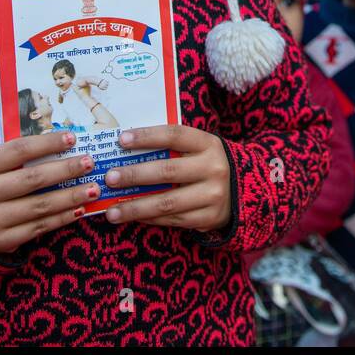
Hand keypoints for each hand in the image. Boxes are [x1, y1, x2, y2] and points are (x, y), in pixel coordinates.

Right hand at [0, 131, 98, 255]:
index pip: (19, 150)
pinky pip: (39, 227)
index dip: (48, 143)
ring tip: (93, 188)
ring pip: (40, 206)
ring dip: (71, 196)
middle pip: (33, 179)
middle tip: (90, 163)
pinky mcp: (2, 241)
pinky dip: (62, 217)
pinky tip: (79, 209)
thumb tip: (63, 145)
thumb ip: (16, 158)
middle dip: (66, 170)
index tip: (73, 138)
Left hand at [103, 125, 232, 230]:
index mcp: (209, 144)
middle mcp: (214, 168)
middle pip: (167, 171)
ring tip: (112, 211)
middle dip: (135, 175)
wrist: (244, 191)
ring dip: (135, 207)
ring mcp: (213, 195)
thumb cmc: (207, 164)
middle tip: (110, 178)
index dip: (147, 136)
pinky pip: (173, 220)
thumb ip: (172, 146)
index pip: (175, 135)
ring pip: (167, 202)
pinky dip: (149, 218)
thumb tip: (126, 146)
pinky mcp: (209, 218)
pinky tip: (132, 216)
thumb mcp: (199, 148)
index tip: (121, 140)